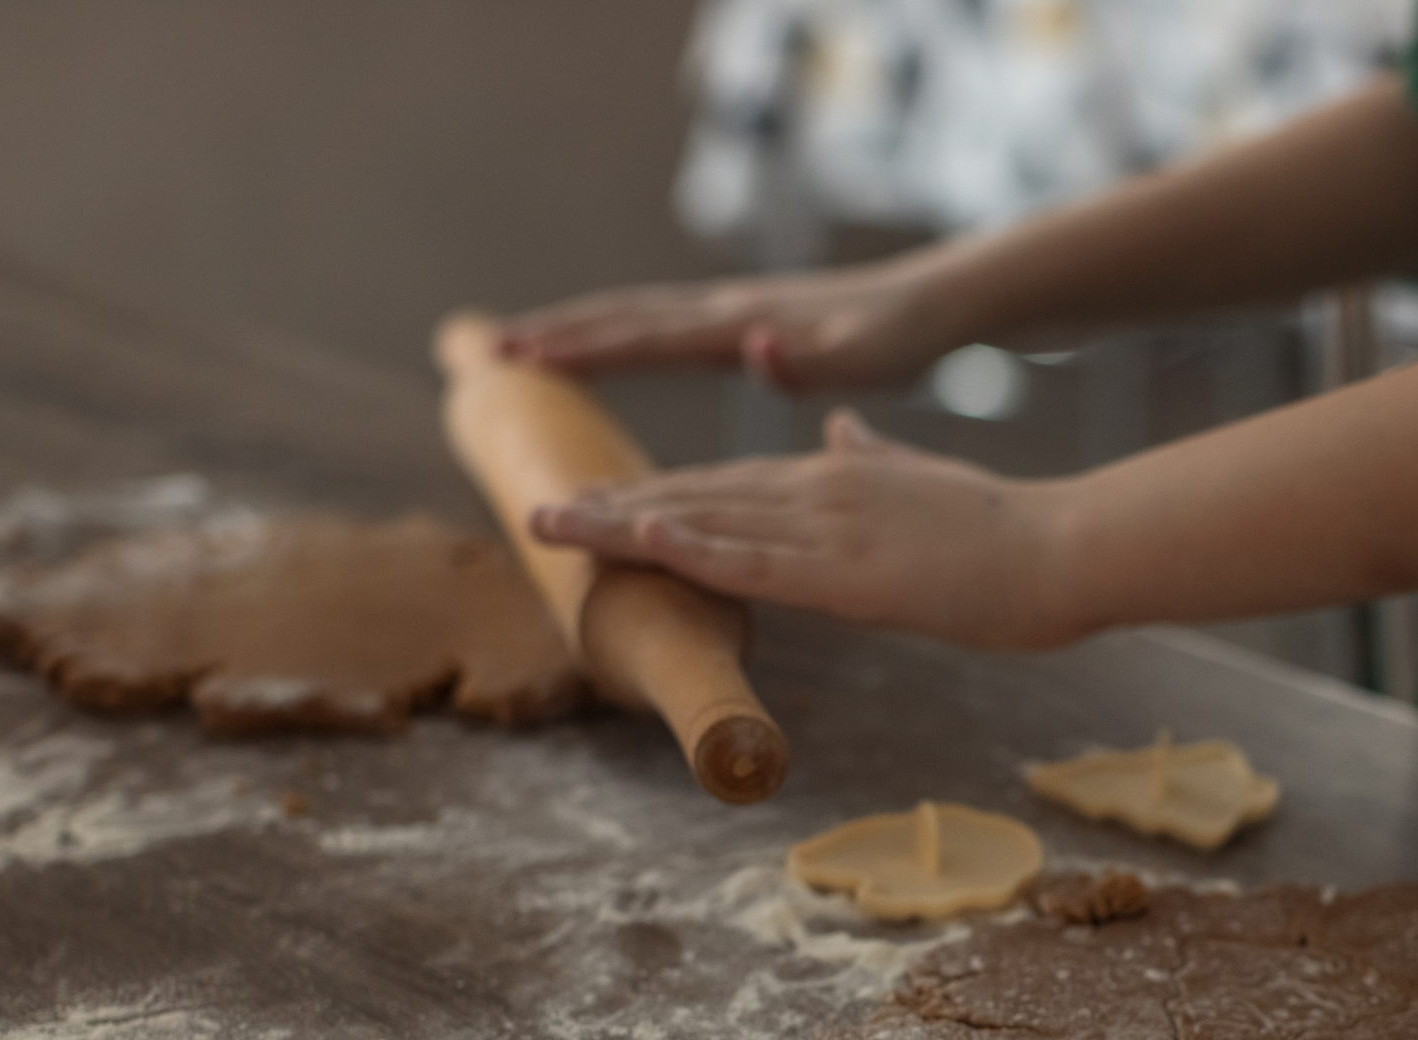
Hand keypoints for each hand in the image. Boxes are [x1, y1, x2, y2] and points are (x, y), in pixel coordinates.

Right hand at [495, 258, 959, 392]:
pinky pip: (663, 327)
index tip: (521, 358)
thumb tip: (755, 346)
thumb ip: (810, 358)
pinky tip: (604, 347)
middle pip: (623, 315)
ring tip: (521, 345)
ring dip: (577, 328)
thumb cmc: (897, 340)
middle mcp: (725, 311)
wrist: (930, 304)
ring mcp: (731, 312)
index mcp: (740, 325)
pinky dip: (619, 332)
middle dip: (556, 333)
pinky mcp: (744, 322)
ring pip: (637, 315)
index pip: (645, 336)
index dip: (581, 350)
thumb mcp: (861, 357)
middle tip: (487, 349)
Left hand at [528, 410, 1086, 649]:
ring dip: (624, 524)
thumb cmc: (1007, 533)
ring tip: (553, 523)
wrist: (1065, 547)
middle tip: (536, 510)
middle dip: (613, 504)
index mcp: (835, 478)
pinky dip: (694, 549)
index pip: (725, 485)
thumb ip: (876, 456)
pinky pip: (757, 562)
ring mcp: (832, 527)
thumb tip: (840, 430)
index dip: (654, 492)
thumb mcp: (928, 484)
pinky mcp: (851, 572)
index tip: (594, 498)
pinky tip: (642, 539)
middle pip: (697, 496)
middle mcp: (819, 491)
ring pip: (709, 522)